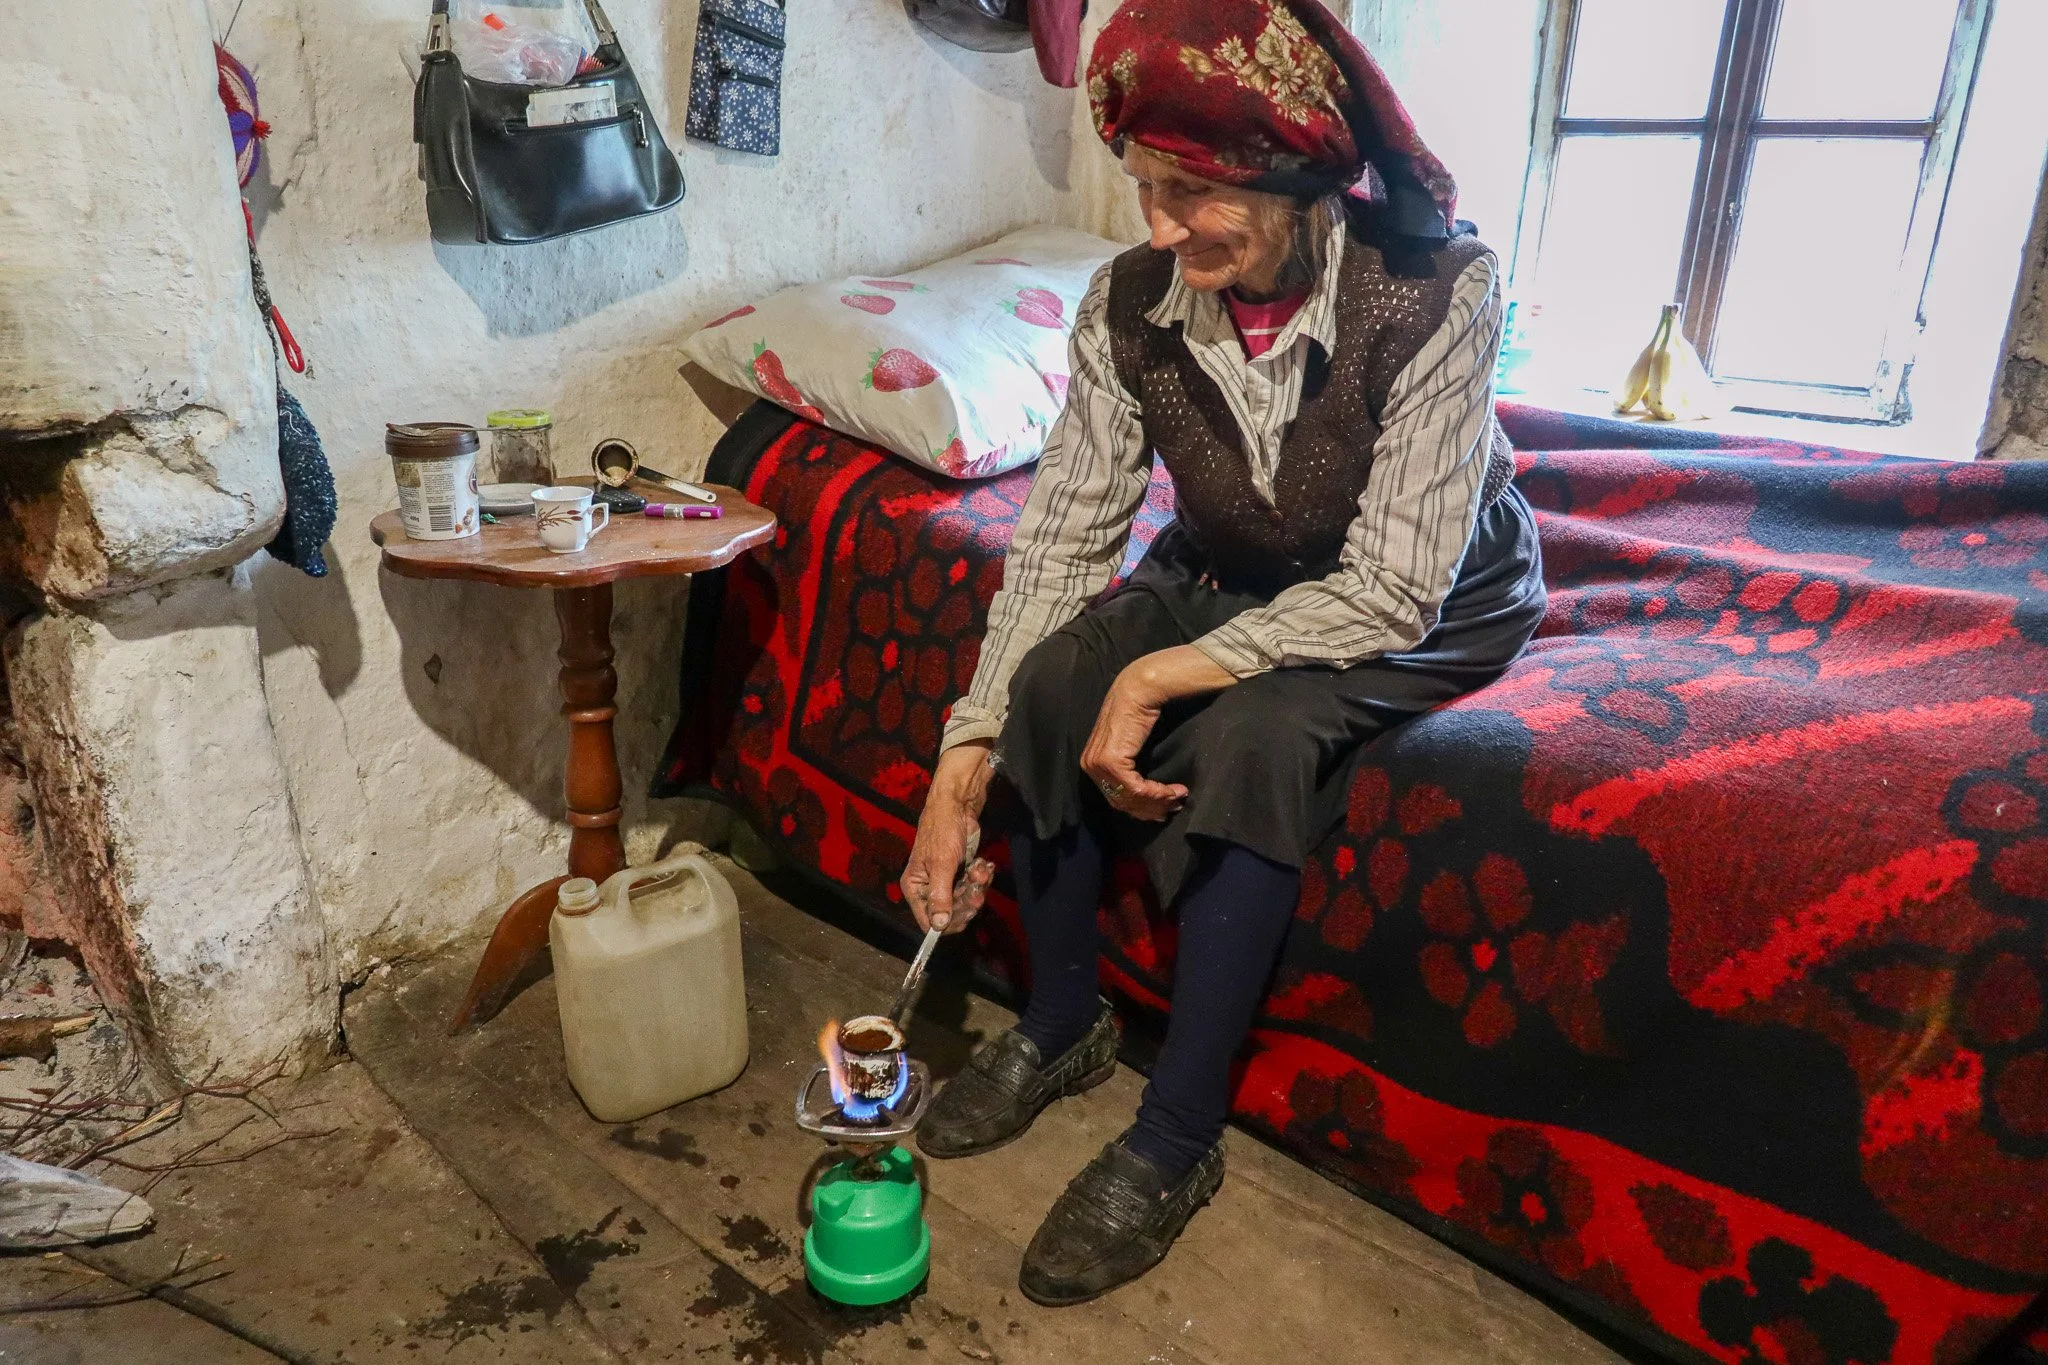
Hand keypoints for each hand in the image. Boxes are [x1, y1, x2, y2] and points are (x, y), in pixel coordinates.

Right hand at [902, 742, 996, 934]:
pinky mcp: (961, 874)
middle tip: (978, 884)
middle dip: (968, 899)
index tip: (968, 911)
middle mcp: (928, 889)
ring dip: (977, 886)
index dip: (949, 921)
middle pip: (951, 914)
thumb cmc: (943, 831)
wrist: (958, 805)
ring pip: (966, 901)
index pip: (928, 922)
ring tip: (980, 867)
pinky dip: (981, 877)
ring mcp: (946, 882)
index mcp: (915, 888)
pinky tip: (983, 864)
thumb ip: (940, 895)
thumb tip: (938, 926)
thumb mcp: (941, 864)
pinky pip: (974, 887)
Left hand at [1081, 646, 1235, 821]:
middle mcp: (1090, 765)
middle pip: (1123, 802)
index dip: (1142, 808)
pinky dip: (1157, 793)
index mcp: (1092, 762)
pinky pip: (1136, 789)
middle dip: (1152, 808)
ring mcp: (1098, 764)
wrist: (1140, 689)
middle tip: (1175, 806)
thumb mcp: (1129, 743)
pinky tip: (1174, 790)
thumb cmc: (1140, 711)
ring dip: (1158, 801)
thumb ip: (1129, 764)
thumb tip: (1146, 793)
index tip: (1165, 809)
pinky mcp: (1112, 761)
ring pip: (1130, 798)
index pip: (1116, 797)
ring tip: (1179, 796)